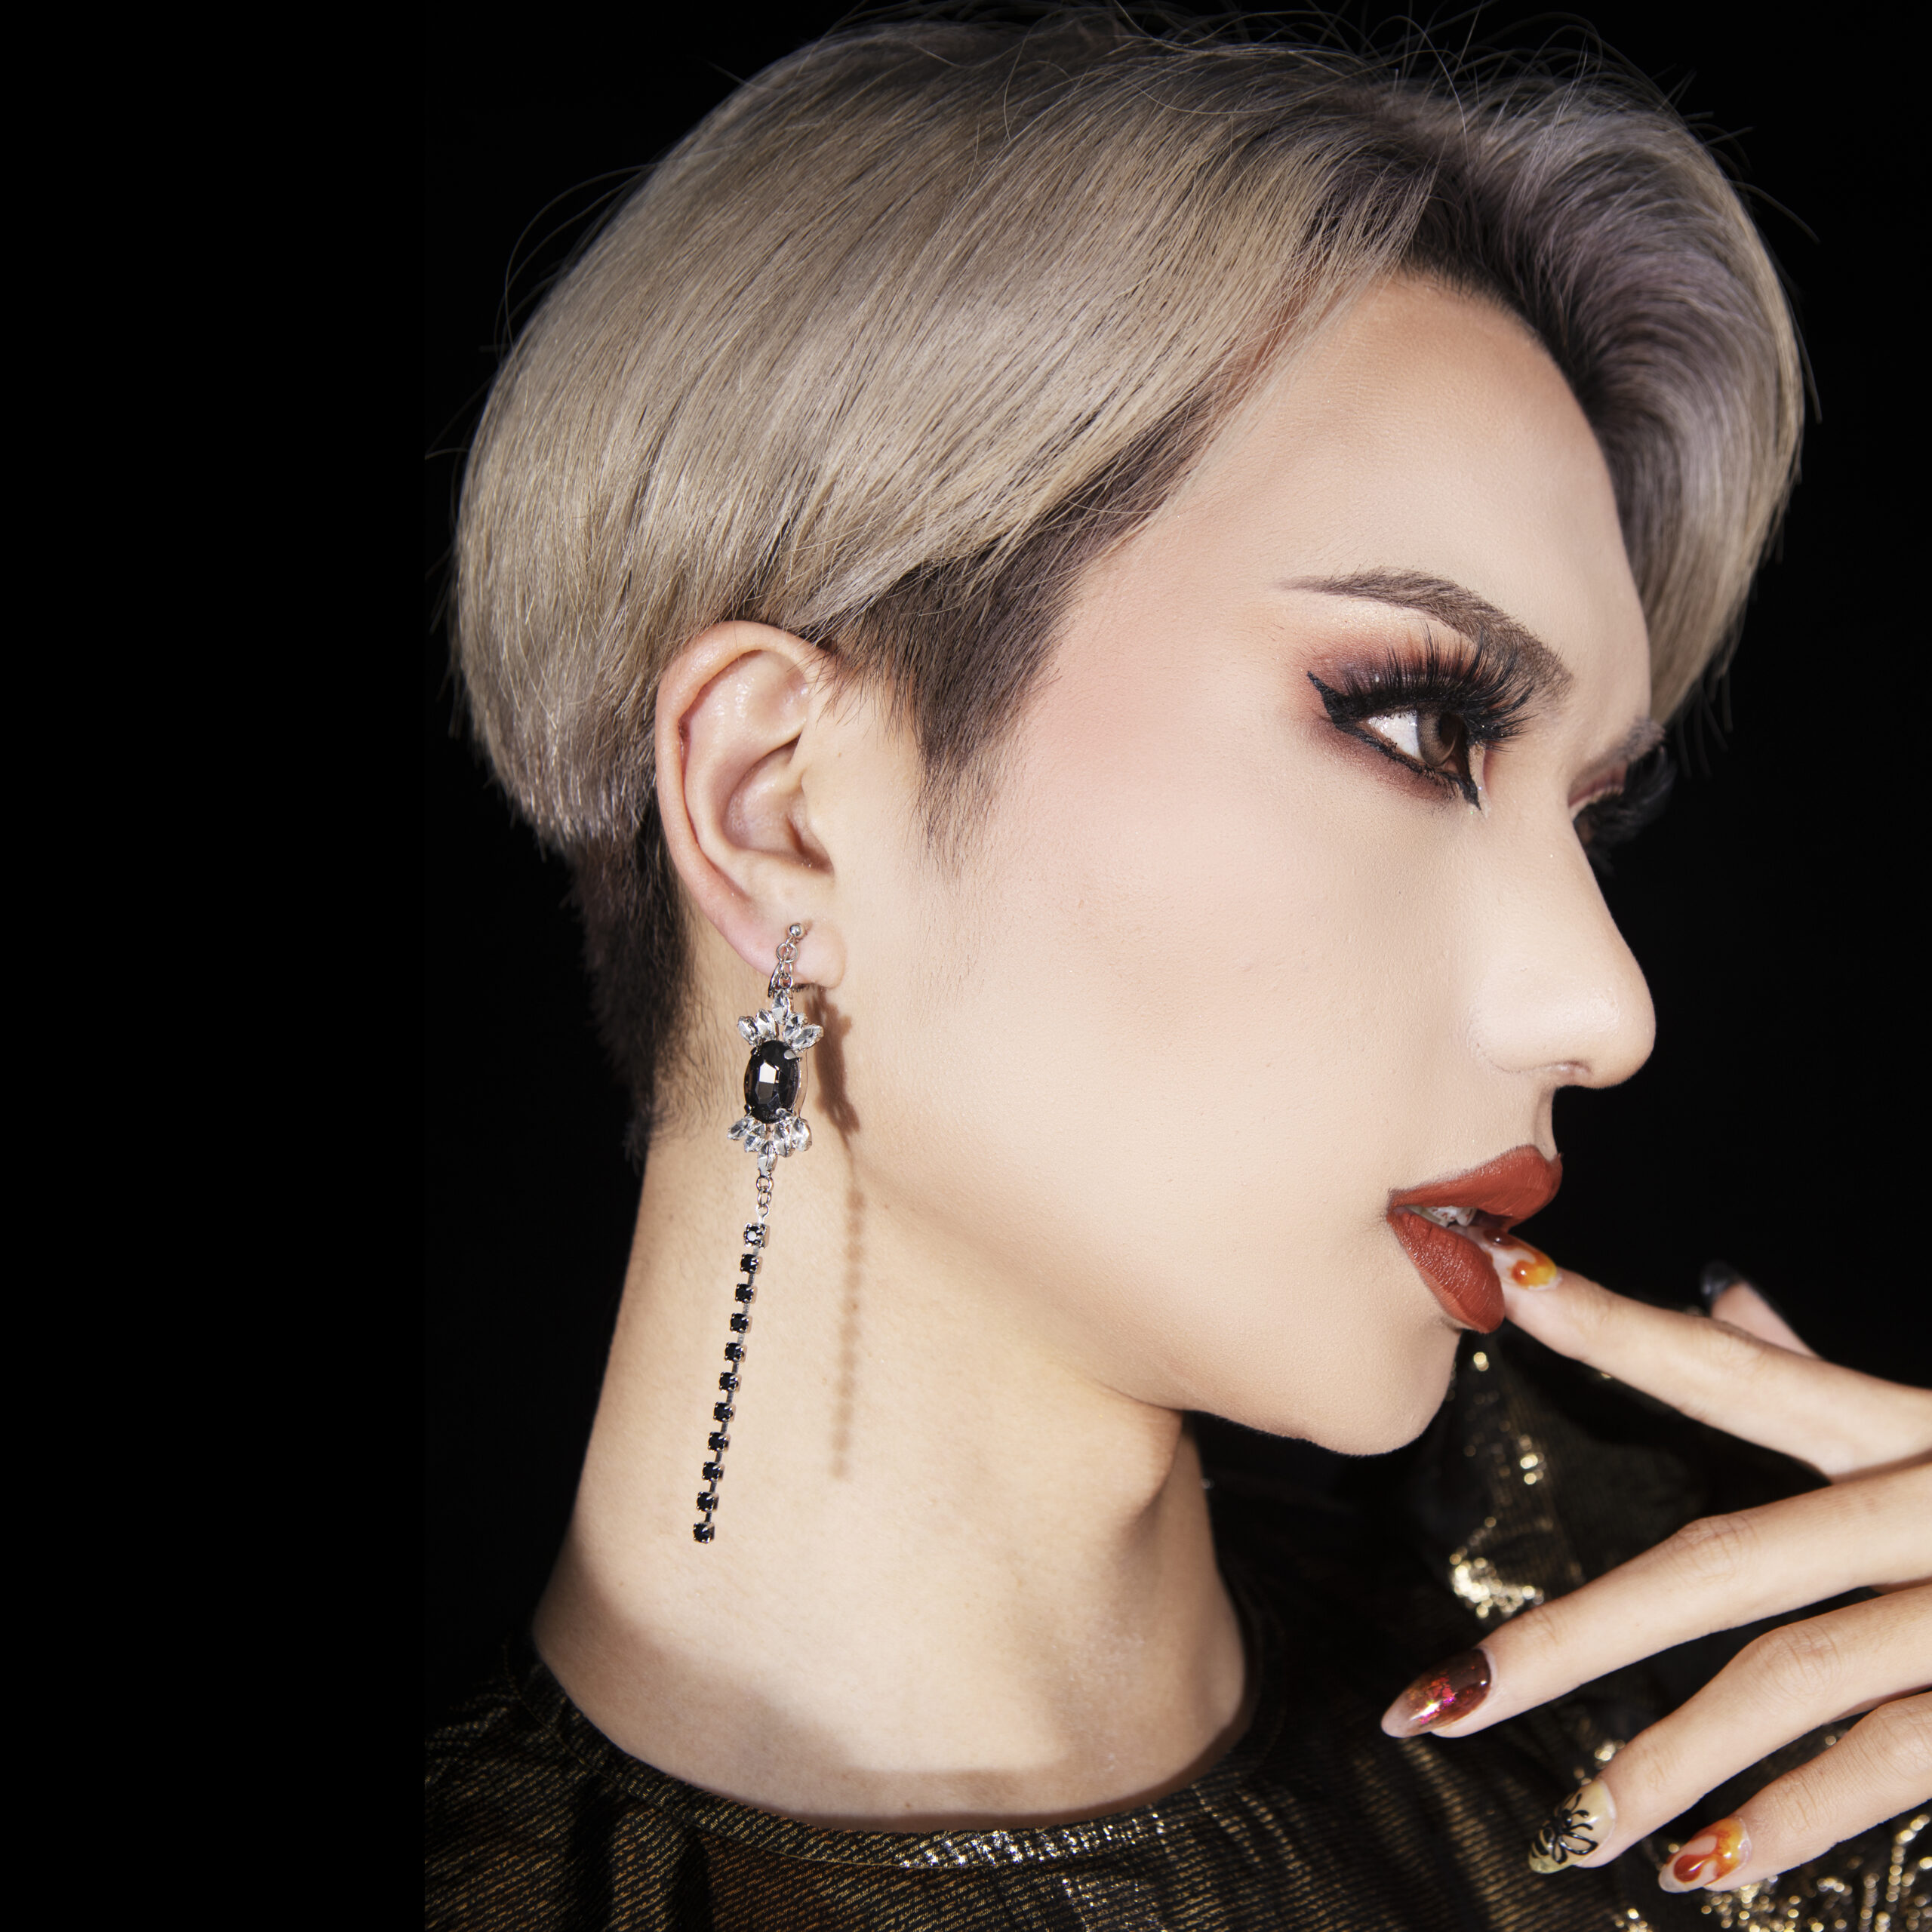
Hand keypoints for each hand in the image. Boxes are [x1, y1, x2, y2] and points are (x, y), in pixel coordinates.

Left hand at [1380, 1265, 1931, 1894]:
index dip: (1623, 1329)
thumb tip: (1727, 1297)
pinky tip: (1714, 1866)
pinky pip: (1903, 1763)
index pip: (1740, 1375)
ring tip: (1576, 1825)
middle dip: (1573, 1637)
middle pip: (1725, 1561)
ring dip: (1674, 1759)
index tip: (1505, 1282)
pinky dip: (1805, 1817)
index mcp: (1922, 1431)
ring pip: (1798, 1678)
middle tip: (1439, 1702)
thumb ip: (1839, 1373)